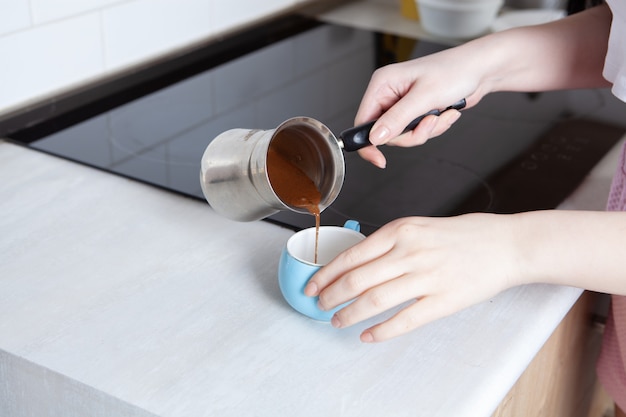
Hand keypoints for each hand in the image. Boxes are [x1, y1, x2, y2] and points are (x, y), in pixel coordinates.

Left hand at [304, 214, 522, 341]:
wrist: (505, 245)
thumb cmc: (463, 235)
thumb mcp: (419, 227)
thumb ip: (389, 243)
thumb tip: (357, 263)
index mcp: (401, 231)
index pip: (352, 255)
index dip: (327, 274)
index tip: (313, 284)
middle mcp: (410, 252)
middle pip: (357, 279)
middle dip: (331, 295)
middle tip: (319, 305)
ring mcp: (427, 277)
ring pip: (375, 301)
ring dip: (350, 314)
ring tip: (337, 321)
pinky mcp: (444, 301)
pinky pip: (405, 320)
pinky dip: (381, 331)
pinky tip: (368, 336)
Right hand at [353, 49, 485, 167]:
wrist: (480, 70)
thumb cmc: (455, 70)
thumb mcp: (424, 97)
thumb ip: (397, 119)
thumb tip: (375, 137)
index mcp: (382, 83)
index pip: (363, 120)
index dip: (369, 142)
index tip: (378, 159)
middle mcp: (389, 94)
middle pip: (385, 133)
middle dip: (411, 134)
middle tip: (429, 122)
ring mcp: (402, 104)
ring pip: (403, 136)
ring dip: (426, 131)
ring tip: (441, 114)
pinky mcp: (415, 112)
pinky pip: (417, 132)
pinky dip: (434, 128)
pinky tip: (445, 112)